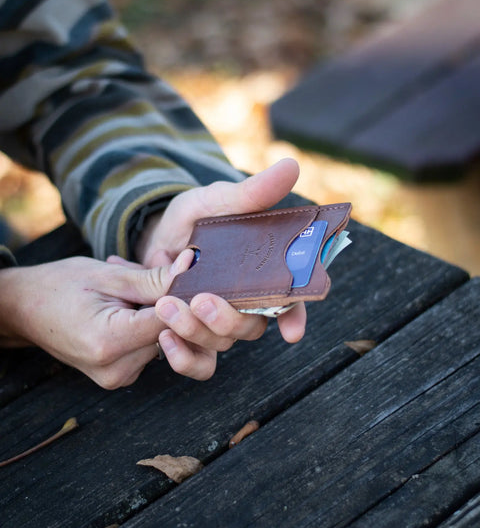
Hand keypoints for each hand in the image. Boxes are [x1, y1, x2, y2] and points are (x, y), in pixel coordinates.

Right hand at [0, 251, 192, 388]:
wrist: (24, 309)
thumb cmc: (60, 286)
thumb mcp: (110, 276)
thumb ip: (156, 278)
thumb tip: (196, 268)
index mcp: (110, 344)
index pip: (172, 321)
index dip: (187, 294)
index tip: (192, 270)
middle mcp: (117, 370)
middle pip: (171, 330)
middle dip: (171, 295)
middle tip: (157, 261)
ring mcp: (119, 377)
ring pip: (164, 335)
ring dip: (158, 304)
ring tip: (133, 277)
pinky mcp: (122, 374)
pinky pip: (150, 343)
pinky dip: (148, 317)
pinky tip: (130, 296)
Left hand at [134, 159, 306, 379]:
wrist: (155, 235)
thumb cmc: (196, 217)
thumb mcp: (218, 200)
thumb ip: (252, 193)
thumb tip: (291, 166)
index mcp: (265, 272)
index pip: (291, 299)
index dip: (295, 317)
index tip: (291, 332)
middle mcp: (247, 302)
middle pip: (253, 326)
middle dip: (228, 319)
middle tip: (201, 299)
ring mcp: (219, 321)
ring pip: (222, 343)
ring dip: (196, 331)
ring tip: (166, 306)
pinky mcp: (193, 334)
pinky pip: (196, 360)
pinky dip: (181, 356)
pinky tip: (164, 338)